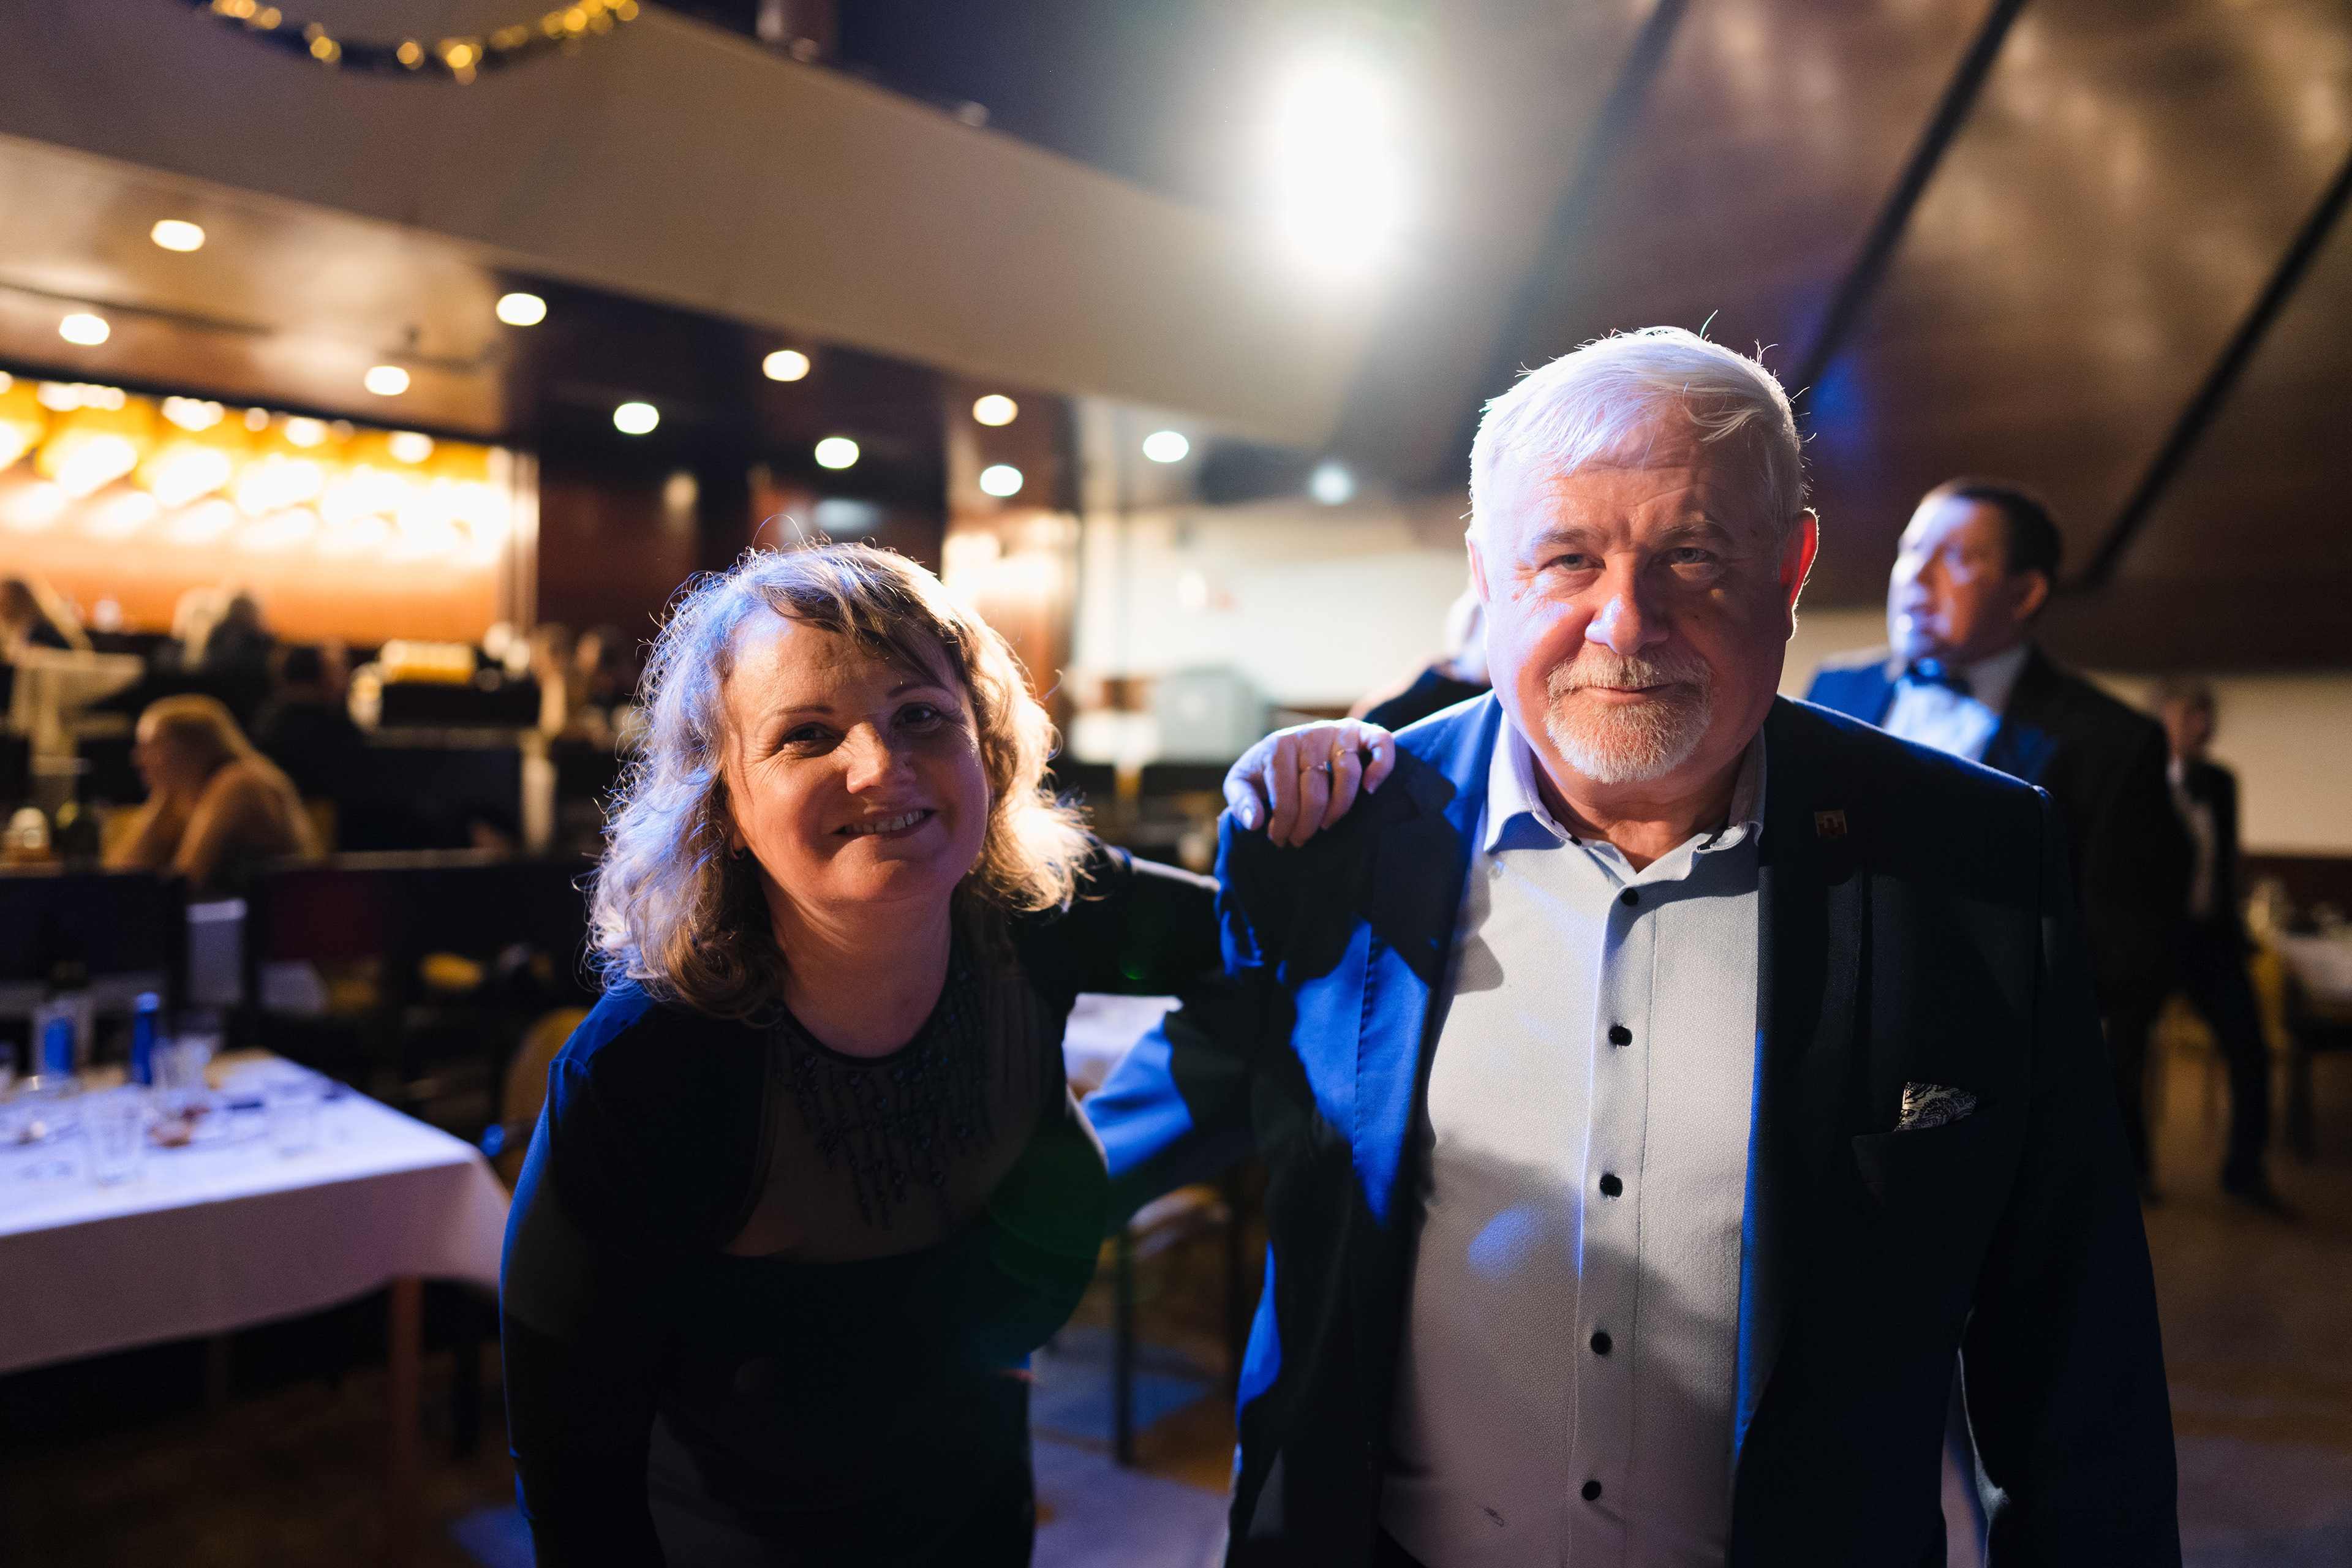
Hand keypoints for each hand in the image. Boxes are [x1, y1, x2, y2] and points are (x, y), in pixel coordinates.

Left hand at [1223, 720, 1397, 847]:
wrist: (1288, 742)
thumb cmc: (1265, 769)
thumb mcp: (1243, 781)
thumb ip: (1241, 800)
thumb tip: (1255, 823)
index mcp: (1278, 746)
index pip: (1284, 793)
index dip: (1283, 823)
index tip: (1281, 840)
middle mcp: (1310, 735)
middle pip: (1315, 789)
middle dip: (1307, 823)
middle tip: (1301, 840)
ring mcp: (1338, 732)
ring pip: (1347, 772)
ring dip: (1339, 807)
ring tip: (1326, 825)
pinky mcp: (1362, 732)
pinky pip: (1381, 743)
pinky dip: (1381, 766)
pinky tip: (1370, 790)